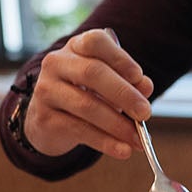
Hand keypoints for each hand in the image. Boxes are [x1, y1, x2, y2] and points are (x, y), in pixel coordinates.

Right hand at [23, 28, 152, 157]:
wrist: (48, 120)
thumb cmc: (84, 94)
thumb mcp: (107, 84)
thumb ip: (128, 83)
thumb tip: (146, 86)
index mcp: (76, 47)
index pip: (95, 41)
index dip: (119, 57)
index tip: (139, 76)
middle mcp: (57, 63)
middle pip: (92, 73)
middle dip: (123, 94)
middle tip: (145, 113)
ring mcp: (47, 90)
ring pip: (86, 105)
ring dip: (117, 124)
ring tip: (138, 139)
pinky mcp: (45, 118)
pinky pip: (79, 130)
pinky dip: (105, 142)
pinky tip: (122, 150)